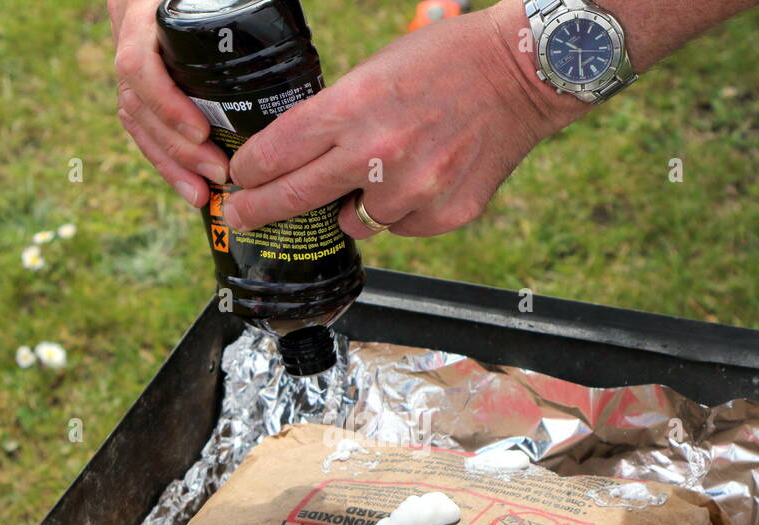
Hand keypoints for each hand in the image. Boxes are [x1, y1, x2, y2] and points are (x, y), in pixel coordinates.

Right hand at [109, 0, 229, 206]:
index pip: (139, 65)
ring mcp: (130, 60)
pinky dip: (167, 161)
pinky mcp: (139, 83)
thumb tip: (265, 28)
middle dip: (178, 148)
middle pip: (138, 104)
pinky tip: (191, 187)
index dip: (167, 104)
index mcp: (140, 11)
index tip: (201, 133)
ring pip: (137, 122)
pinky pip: (143, 127)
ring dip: (171, 164)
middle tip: (218, 173)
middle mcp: (127, 36)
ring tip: (202, 193)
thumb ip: (225, 5)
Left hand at [224, 0, 591, 237]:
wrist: (519, 76)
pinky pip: (400, 227)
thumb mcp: (373, 73)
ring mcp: (412, 191)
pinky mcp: (442, 215)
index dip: (249, 172)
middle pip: (294, 199)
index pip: (275, 154)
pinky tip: (425, 176)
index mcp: (351, 109)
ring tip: (389, 169)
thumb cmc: (446, 63)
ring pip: (355, 222)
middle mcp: (376, 155)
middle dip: (259, 210)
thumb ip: (335, 118)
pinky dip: (404, 210)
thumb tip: (297, 160)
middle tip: (241, 216)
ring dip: (357, 205)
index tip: (238, 181)